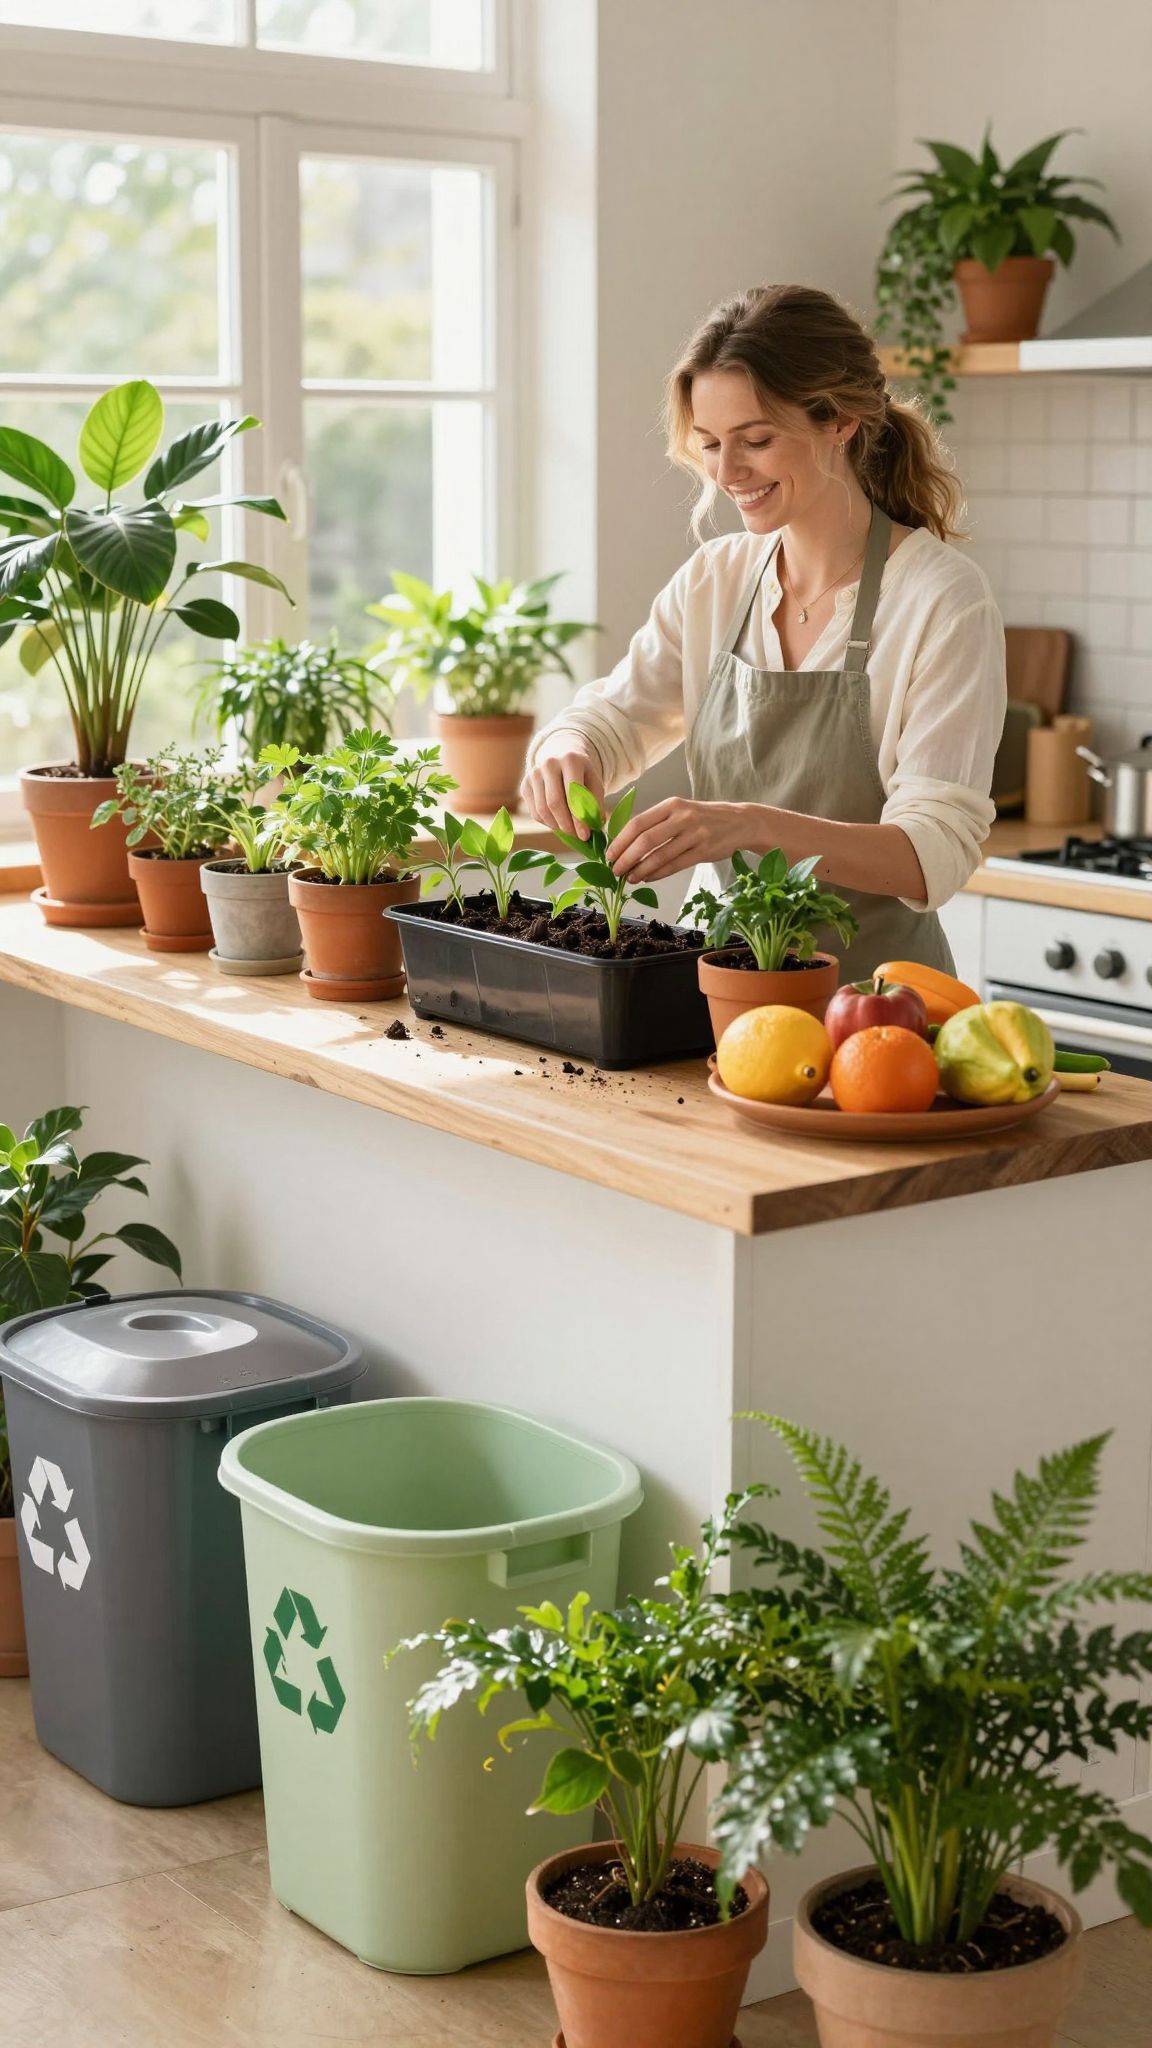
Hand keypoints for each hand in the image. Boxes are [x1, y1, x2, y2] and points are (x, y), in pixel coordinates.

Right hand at [520, 736, 604, 839]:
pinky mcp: (525, 785)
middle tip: (576, 836)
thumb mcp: (594, 783)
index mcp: (570, 760)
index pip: (572, 794)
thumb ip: (595, 803)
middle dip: (566, 825)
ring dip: (557, 826)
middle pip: (554, 803)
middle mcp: (549, 764)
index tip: (585, 835)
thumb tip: (594, 826)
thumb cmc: (582, 774)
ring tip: (569, 831)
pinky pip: (534, 812)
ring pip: (542, 810)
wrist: (561, 757)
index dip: (578, 818)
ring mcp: (534, 774)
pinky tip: (558, 822)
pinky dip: (547, 823)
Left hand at [606, 797, 745, 881]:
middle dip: (626, 858)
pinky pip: (675, 865)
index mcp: (671, 805)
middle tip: (615, 870)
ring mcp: (694, 834)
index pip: (638, 823)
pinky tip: (647, 879)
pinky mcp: (704, 851)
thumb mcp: (681, 810)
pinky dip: (658, 874)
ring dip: (641, 870)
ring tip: (629, 878)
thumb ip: (657, 822)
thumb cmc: (704, 818)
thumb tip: (626, 843)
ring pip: (659, 856)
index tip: (609, 854)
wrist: (740, 821)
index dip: (621, 841)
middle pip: (645, 840)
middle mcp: (682, 817)